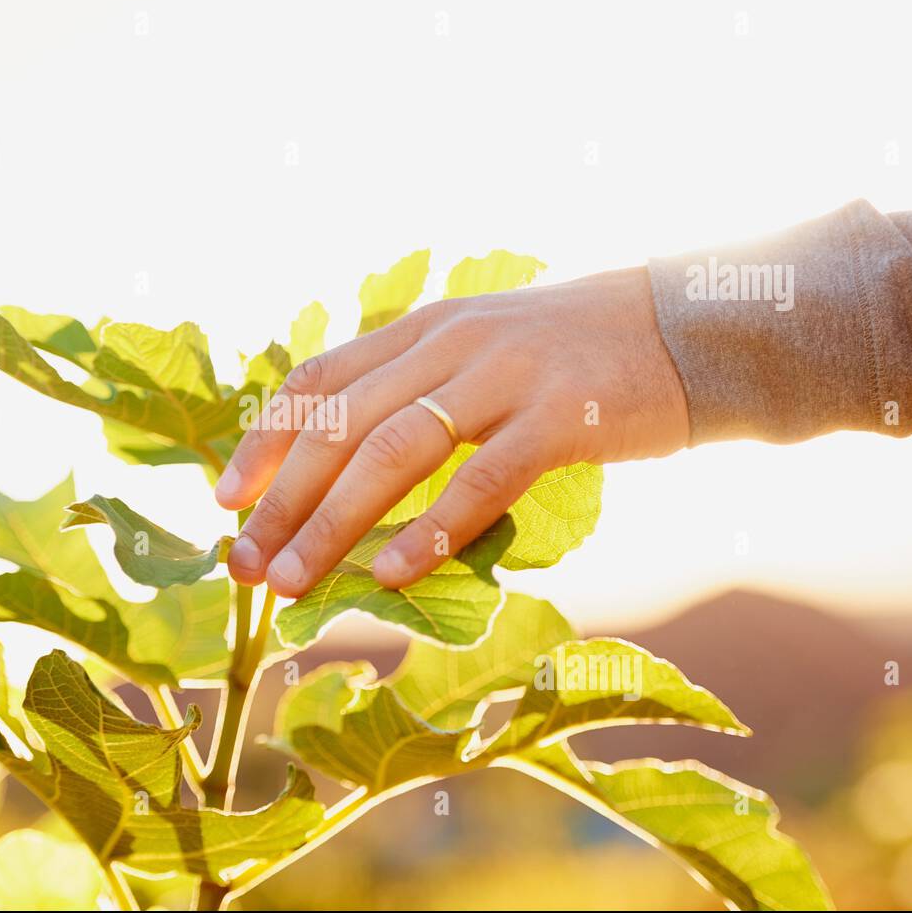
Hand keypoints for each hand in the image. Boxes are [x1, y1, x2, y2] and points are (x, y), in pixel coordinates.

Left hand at [215, 266, 689, 596]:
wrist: (688, 328)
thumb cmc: (573, 359)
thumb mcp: (482, 353)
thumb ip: (422, 391)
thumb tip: (353, 472)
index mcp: (423, 329)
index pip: (317, 381)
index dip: (262, 441)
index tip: (223, 499)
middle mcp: (450, 343)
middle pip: (339, 423)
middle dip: (280, 500)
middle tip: (243, 565)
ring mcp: (505, 375)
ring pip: (393, 450)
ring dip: (331, 523)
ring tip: (291, 584)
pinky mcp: (562, 414)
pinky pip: (481, 478)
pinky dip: (429, 529)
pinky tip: (388, 575)